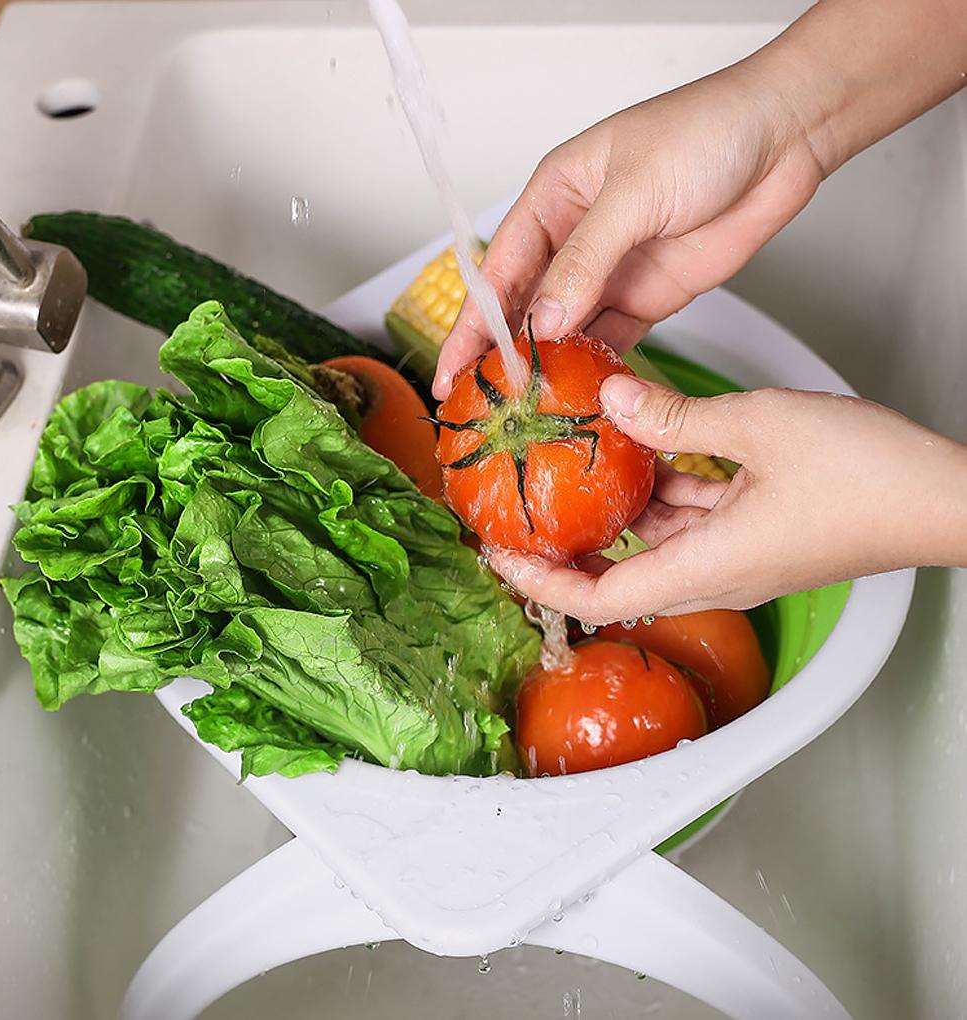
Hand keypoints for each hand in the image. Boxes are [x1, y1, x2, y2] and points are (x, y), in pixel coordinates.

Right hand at [433, 66, 824, 398]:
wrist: (785, 137)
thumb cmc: (707, 132)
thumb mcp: (634, 192)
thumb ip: (586, 260)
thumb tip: (545, 321)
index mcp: (554, 198)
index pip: (498, 269)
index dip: (473, 323)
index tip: (452, 369)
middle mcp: (574, 238)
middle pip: (525, 306)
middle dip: (503, 354)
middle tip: (482, 404)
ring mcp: (612, 271)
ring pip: (567, 329)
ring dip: (549, 367)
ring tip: (527, 411)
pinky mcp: (649, 296)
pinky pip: (612, 339)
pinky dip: (596, 367)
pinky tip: (580, 394)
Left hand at [486, 376, 966, 624]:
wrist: (949, 498)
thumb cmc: (873, 478)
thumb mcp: (760, 425)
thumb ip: (675, 414)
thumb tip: (613, 399)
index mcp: (708, 567)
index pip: (600, 599)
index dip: (542, 582)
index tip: (500, 554)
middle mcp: (716, 575)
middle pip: (616, 577)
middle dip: (565, 550)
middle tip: (520, 515)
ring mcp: (736, 558)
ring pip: (653, 543)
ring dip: (613, 515)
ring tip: (569, 475)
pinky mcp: (755, 537)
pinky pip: (690, 521)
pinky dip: (661, 493)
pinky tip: (645, 448)